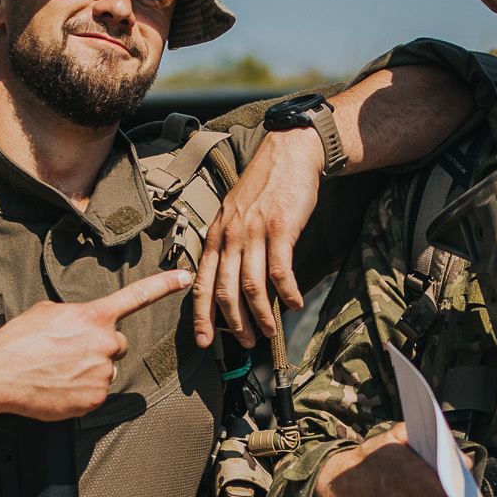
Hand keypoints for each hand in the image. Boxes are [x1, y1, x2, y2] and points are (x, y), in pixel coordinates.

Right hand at [0, 269, 191, 420]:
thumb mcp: (49, 312)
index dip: (164, 285)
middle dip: (100, 348)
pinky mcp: (95, 398)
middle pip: (118, 344)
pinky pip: (96, 393)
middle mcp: (105, 343)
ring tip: (58, 370)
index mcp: (94, 316)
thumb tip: (81, 327)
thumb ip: (76, 317)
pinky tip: (59, 387)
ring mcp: (102, 373)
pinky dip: (81, 391)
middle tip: (70, 352)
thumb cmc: (18, 340)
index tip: (184, 278)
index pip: (137, 296)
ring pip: (106, 370)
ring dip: (89, 370)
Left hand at [194, 127, 324, 348]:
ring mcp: (254, 232)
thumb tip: (234, 282)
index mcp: (216, 235)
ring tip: (271, 331)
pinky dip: (287, 293)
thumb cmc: (264, 187)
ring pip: (252, 286)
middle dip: (234, 323)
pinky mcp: (279, 229)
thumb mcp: (236, 215)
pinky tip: (295, 304)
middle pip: (225, 290)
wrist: (288, 155)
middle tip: (246, 342)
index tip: (204, 341)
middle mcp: (230, 236)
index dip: (201, 315)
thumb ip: (231, 245)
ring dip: (261, 314)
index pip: (202, 283)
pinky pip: (280, 271)